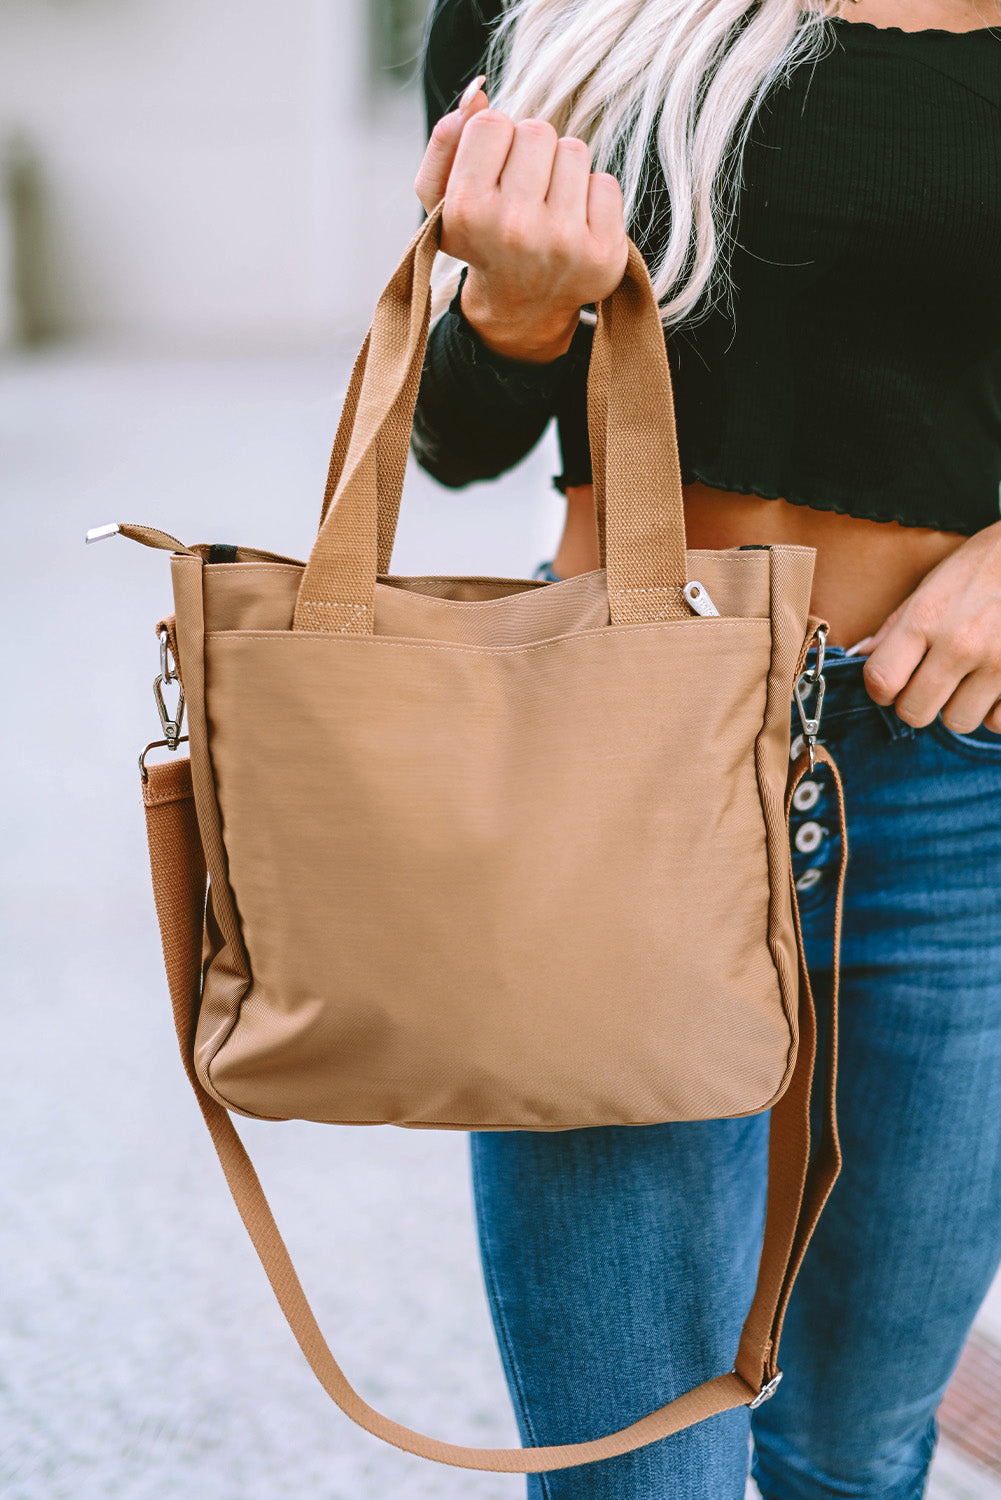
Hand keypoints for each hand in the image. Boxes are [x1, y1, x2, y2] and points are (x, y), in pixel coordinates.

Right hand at [415, 87, 627, 363]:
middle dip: (531, 152)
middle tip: (524, 192)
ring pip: (574, 151)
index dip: (493, 139)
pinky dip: (593, 197)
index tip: (492, 174)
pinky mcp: (602, 255)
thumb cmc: (480, 240)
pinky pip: (606, 183)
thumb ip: (446, 140)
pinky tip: (575, 225)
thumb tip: (477, 90)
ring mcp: (562, 244)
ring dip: (564, 171)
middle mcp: (514, 229)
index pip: (492, 122)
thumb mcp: (443, 198)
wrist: (522, 306)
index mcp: (468, 211)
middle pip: (538, 131)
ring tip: (549, 208)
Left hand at [849, 521, 1000, 732]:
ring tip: (968, 679)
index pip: (881, 680)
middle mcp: (960, 643)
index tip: (891, 685)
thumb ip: (896, 625)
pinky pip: (997, 722)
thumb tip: (862, 655)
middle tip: (931, 683)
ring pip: (957, 721)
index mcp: (926, 617)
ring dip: (957, 706)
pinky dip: (993, 711)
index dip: (880, 690)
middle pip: (915, 712)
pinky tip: (994, 687)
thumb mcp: (932, 584)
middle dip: (917, 702)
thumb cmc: (982, 567)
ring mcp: (997, 662)